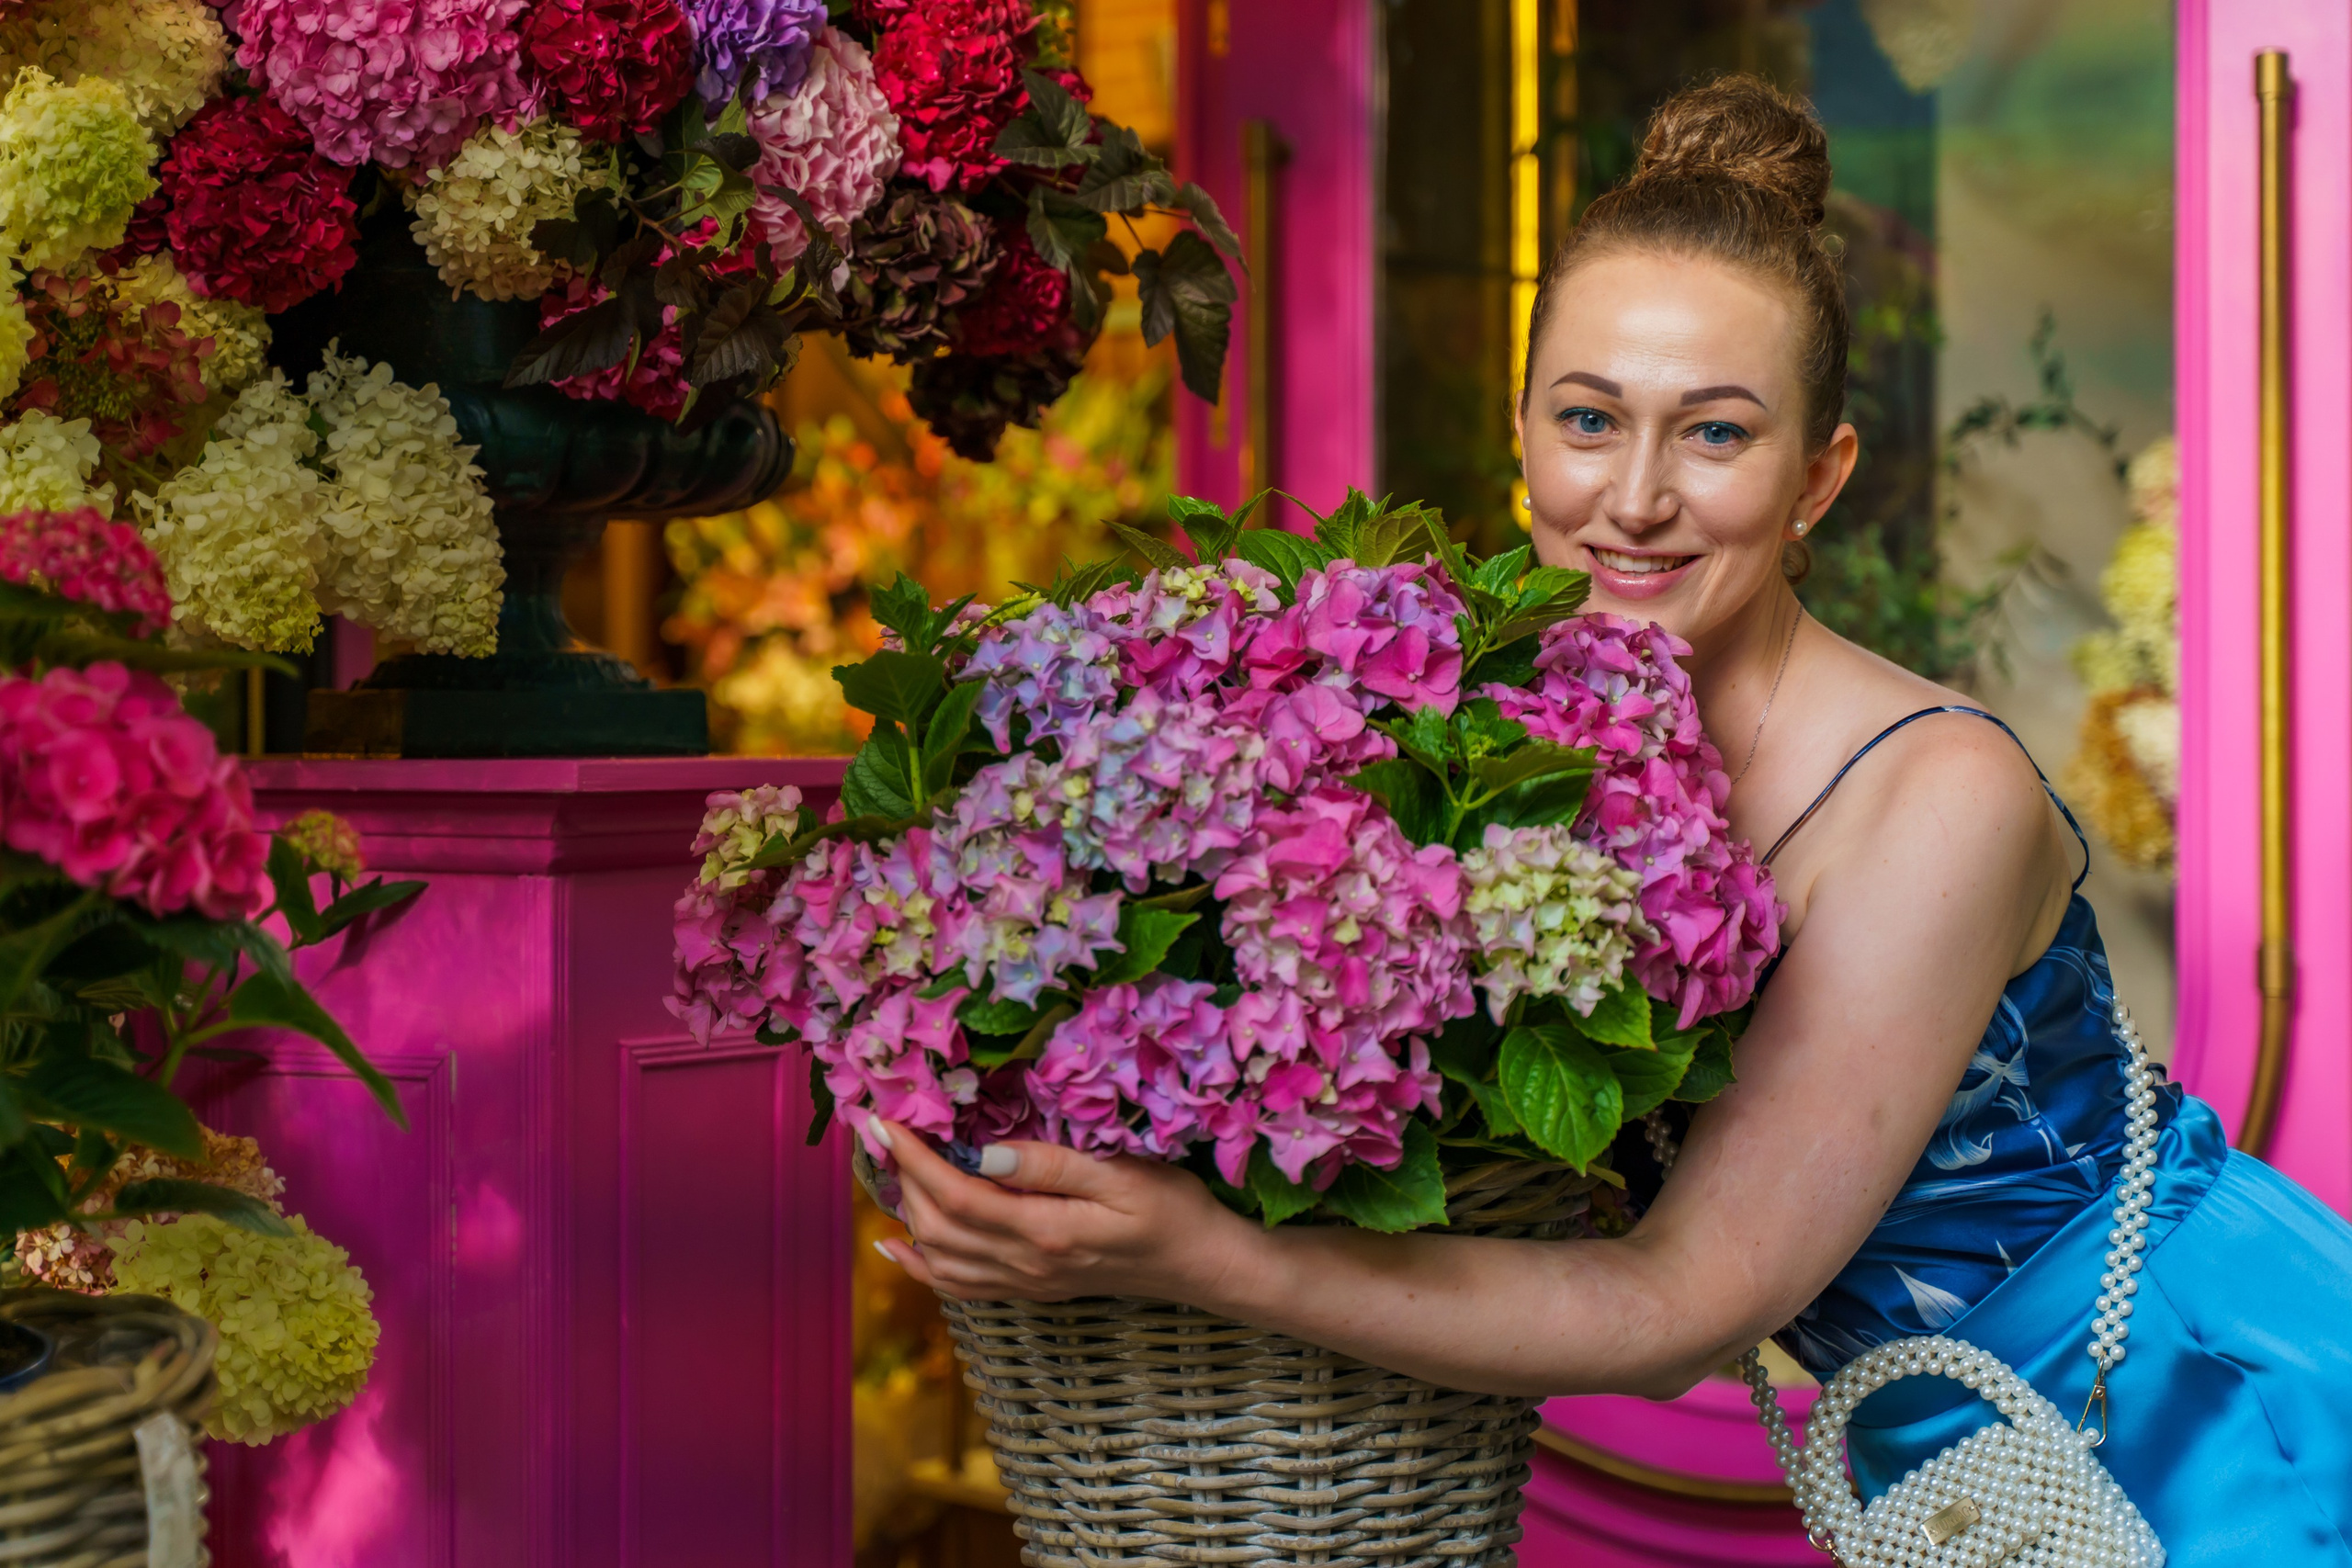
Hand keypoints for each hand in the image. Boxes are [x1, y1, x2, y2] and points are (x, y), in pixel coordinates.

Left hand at [873, 1124, 1261, 1304]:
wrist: (1201, 1266)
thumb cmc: (1172, 1211)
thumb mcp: (1122, 1175)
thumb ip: (1051, 1165)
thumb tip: (983, 1152)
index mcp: (1043, 1231)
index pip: (957, 1194)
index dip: (914, 1158)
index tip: (885, 1121)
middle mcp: (1024, 1266)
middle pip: (937, 1226)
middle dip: (901, 1177)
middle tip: (881, 1130)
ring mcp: (1025, 1283)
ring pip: (940, 1258)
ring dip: (906, 1213)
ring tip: (890, 1167)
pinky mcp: (1030, 1287)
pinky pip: (959, 1286)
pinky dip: (920, 1267)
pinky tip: (897, 1245)